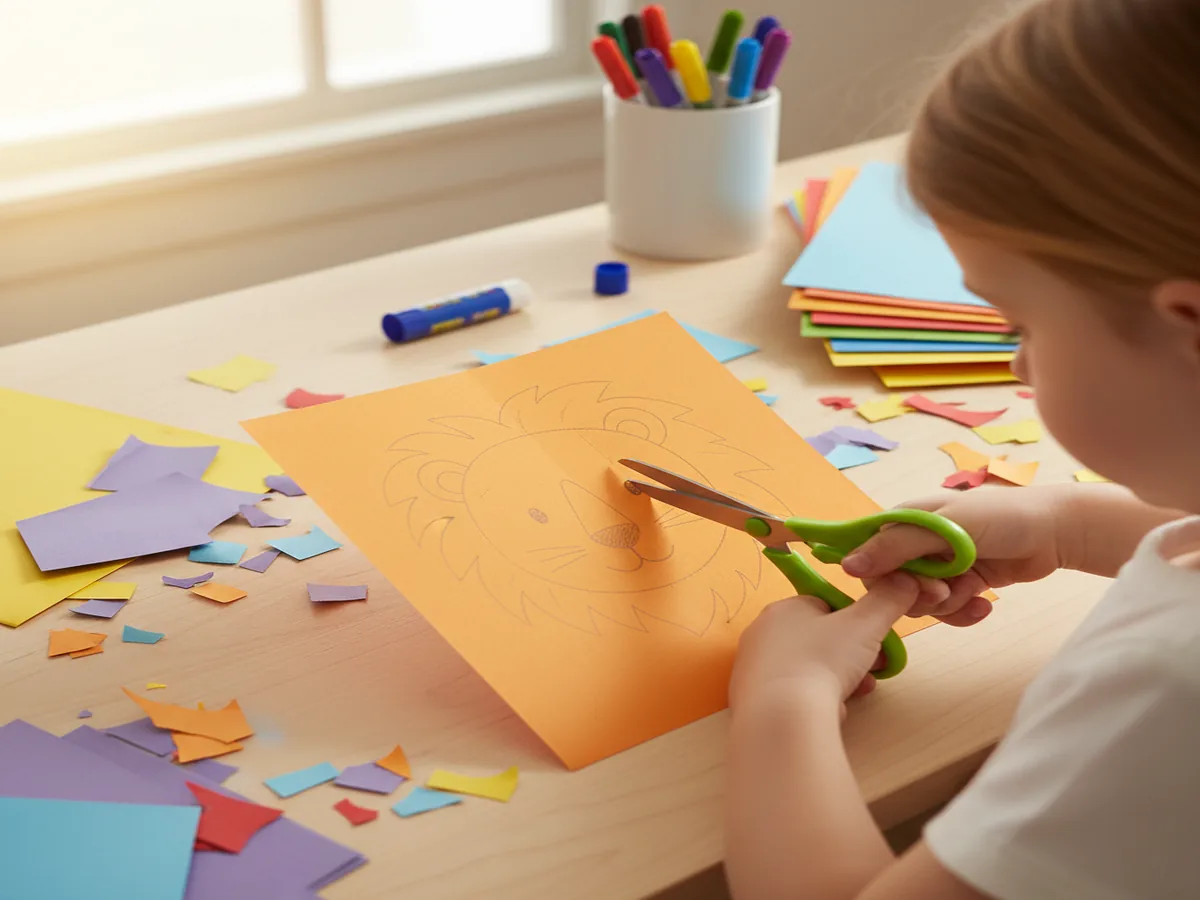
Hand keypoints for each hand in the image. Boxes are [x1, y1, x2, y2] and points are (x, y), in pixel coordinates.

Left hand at [730, 573, 920, 710]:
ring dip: (837, 679)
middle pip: (817, 640)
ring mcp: (753, 668)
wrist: (783, 717)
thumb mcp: (866, 625)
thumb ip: (887, 600)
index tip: (875, 641)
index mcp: (783, 608)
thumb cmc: (823, 661)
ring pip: (807, 669)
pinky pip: (792, 694)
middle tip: (873, 670)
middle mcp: (762, 634)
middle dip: (850, 655)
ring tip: (857, 691)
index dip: (855, 623)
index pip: (824, 606)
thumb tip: (905, 579)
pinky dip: (814, 700)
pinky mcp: (752, 700)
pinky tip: (830, 711)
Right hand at [841, 488, 1070, 626]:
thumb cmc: (1000, 517)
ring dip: (947, 605)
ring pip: (921, 603)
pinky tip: (984, 605)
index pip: (871, 557)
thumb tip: (847, 567)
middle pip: (895, 586)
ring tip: (973, 592)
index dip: (884, 579)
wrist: (1056, 531)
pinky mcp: (962, 584)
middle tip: (947, 590)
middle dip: (921, 596)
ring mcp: (940, 565)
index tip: (911, 586)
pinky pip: (948, 610)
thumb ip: (895, 547)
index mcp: (905, 522)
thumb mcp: (943, 528)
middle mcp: (917, 544)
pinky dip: (964, 613)